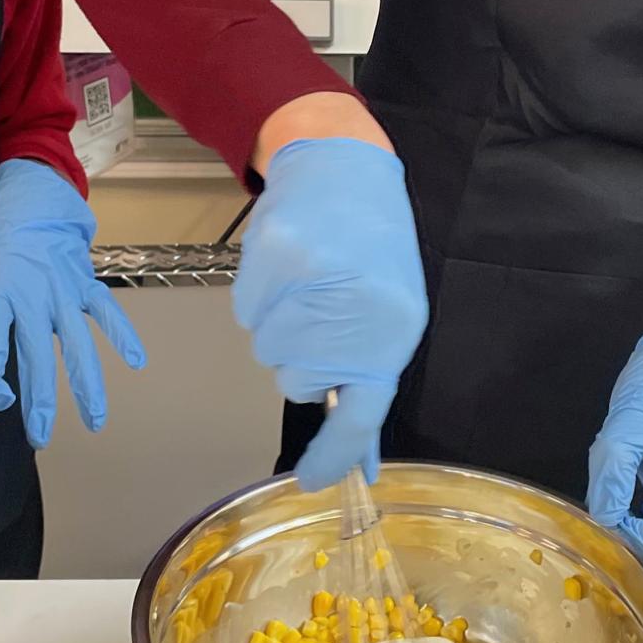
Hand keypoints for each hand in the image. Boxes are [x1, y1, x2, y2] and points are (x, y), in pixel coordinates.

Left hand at [0, 159, 145, 445]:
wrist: (36, 189)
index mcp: (0, 291)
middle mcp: (35, 297)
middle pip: (38, 356)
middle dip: (39, 399)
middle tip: (41, 437)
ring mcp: (66, 292)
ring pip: (79, 345)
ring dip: (88, 384)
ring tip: (95, 421)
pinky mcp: (86, 284)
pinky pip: (108, 312)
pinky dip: (124, 334)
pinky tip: (137, 362)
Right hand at [233, 138, 428, 491]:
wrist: (341, 161)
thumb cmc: (372, 241)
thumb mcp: (390, 305)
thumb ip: (367, 367)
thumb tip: (352, 445)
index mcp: (395, 327)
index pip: (363, 410)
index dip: (334, 452)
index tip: (310, 480)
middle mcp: (355, 309)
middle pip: (298, 381)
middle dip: (300, 360)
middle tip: (317, 317)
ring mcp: (311, 282)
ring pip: (268, 348)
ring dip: (279, 327)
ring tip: (306, 283)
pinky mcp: (272, 258)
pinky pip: (248, 313)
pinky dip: (260, 300)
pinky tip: (286, 268)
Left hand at [587, 324, 642, 569]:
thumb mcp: (628, 427)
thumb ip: (611, 475)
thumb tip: (599, 517)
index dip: (627, 538)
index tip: (602, 513)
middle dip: (628, 527)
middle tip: (605, 490)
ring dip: (633, 516)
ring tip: (624, 474)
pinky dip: (641, 507)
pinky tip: (633, 477)